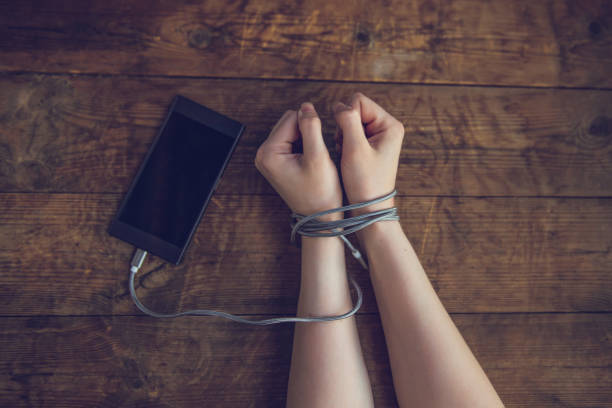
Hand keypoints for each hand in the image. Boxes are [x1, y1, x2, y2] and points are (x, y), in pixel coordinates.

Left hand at [255, 103, 342, 216]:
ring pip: (292, 130)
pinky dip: (304, 146)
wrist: (320, 217)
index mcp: (268, 153)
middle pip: (289, 121)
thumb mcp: (318, 157)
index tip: (318, 148)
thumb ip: (311, 128)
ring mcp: (269, 158)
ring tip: (314, 160)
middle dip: (306, 132)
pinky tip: (311, 162)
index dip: (311, 128)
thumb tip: (306, 106)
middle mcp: (263, 154)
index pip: (292, 118)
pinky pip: (292, 141)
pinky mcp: (276, 161)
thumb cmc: (320, 192)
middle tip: (316, 155)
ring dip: (307, 139)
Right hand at [333, 93, 404, 212]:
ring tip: (348, 156)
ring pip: (350, 122)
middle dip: (344, 127)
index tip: (347, 140)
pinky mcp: (370, 145)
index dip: (346, 117)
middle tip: (348, 149)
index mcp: (390, 125)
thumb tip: (339, 105)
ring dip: (343, 136)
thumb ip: (348, 121)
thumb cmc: (364, 182)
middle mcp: (387, 127)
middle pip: (355, 110)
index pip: (359, 101)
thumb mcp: (354, 149)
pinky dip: (344, 144)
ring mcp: (379, 137)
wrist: (369, 208)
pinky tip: (348, 158)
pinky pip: (350, 133)